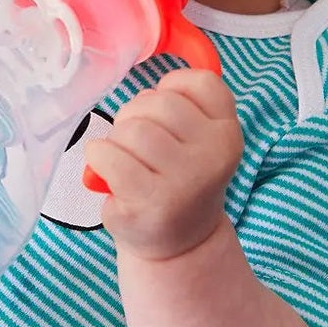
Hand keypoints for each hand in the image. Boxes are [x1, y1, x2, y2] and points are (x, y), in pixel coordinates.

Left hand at [83, 68, 242, 260]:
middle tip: (139, 145)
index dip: (172, 89)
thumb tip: (139, 104)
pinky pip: (108, 156)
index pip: (200, 80)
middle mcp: (213, 155)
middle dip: (135, 115)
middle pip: (157, 102)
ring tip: (126, 162)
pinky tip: (110, 175)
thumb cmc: (178, 178)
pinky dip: (99, 159)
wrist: (180, 245)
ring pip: (133, 129)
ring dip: (117, 141)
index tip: (168, 116)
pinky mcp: (150, 203)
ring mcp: (184, 182)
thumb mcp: (199, 140)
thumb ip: (184, 106)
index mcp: (228, 132)